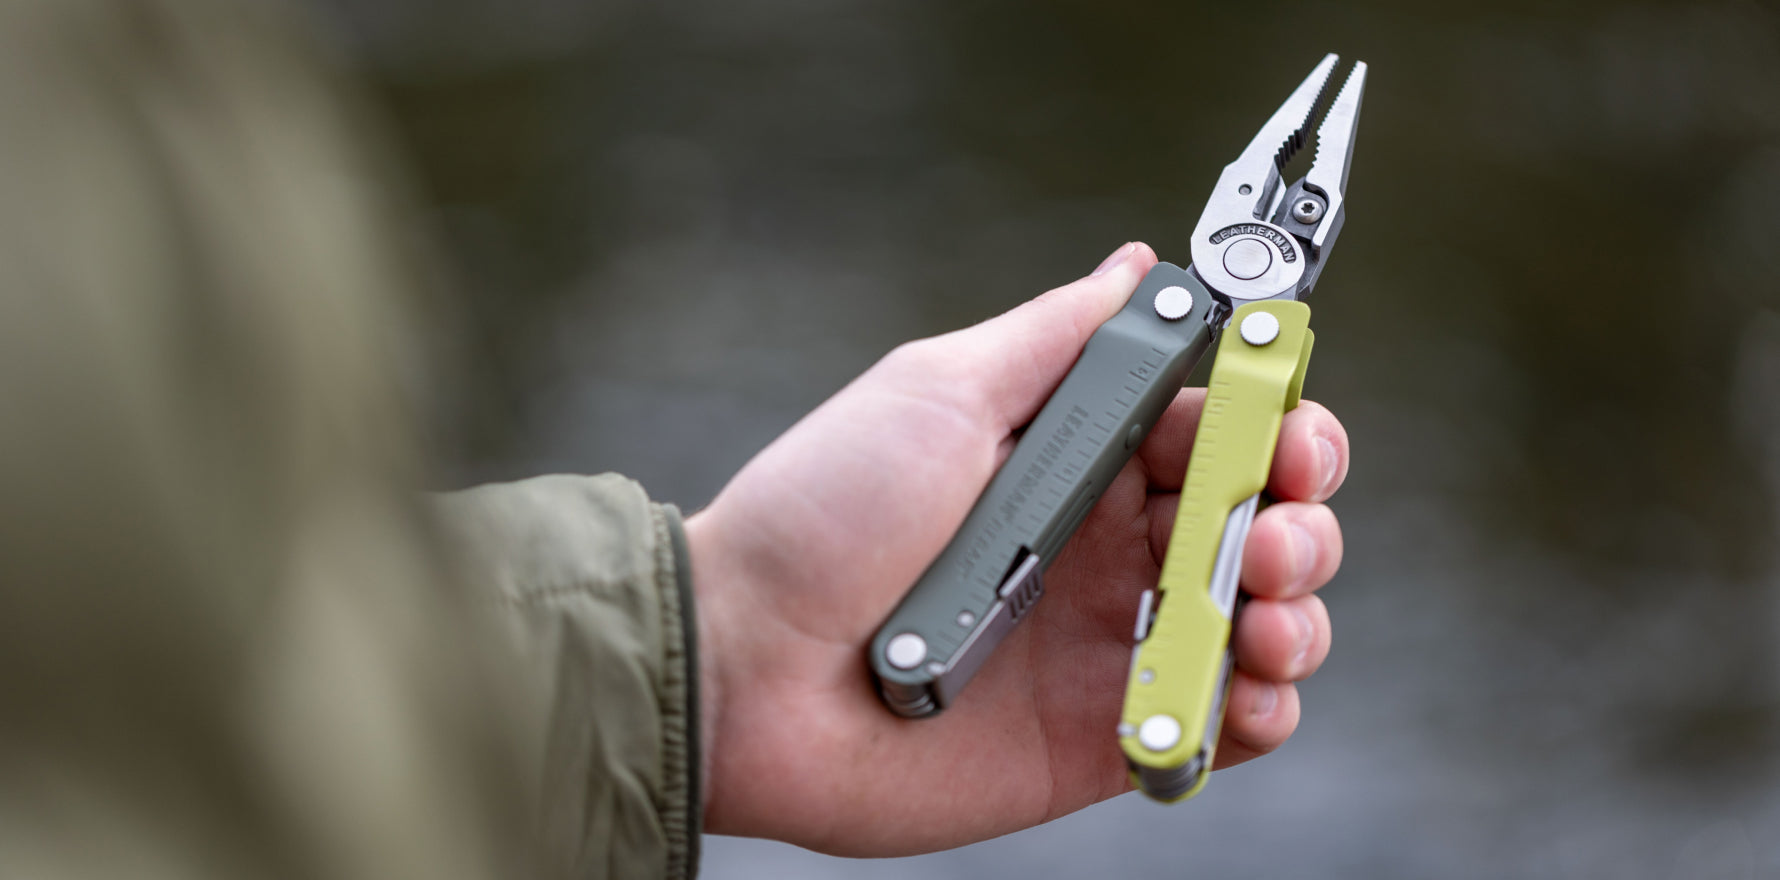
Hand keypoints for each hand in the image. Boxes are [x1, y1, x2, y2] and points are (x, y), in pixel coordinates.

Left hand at [685, 242, 1348, 855]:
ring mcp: (1105, 642)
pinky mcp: (1098, 736)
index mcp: (1075, 458)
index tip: (1290, 427)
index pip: (1216, 428)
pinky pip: (1215, 723)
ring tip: (1255, 607)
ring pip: (1257, 620)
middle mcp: (1104, 546)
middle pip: (1257, 521)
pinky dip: (1259, 706)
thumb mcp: (939, 393)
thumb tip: (1142, 268)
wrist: (743, 665)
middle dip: (1298, 515)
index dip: (1276, 421)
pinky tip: (1246, 684)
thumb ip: (1057, 340)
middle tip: (1270, 527)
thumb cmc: (820, 516)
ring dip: (1294, 608)